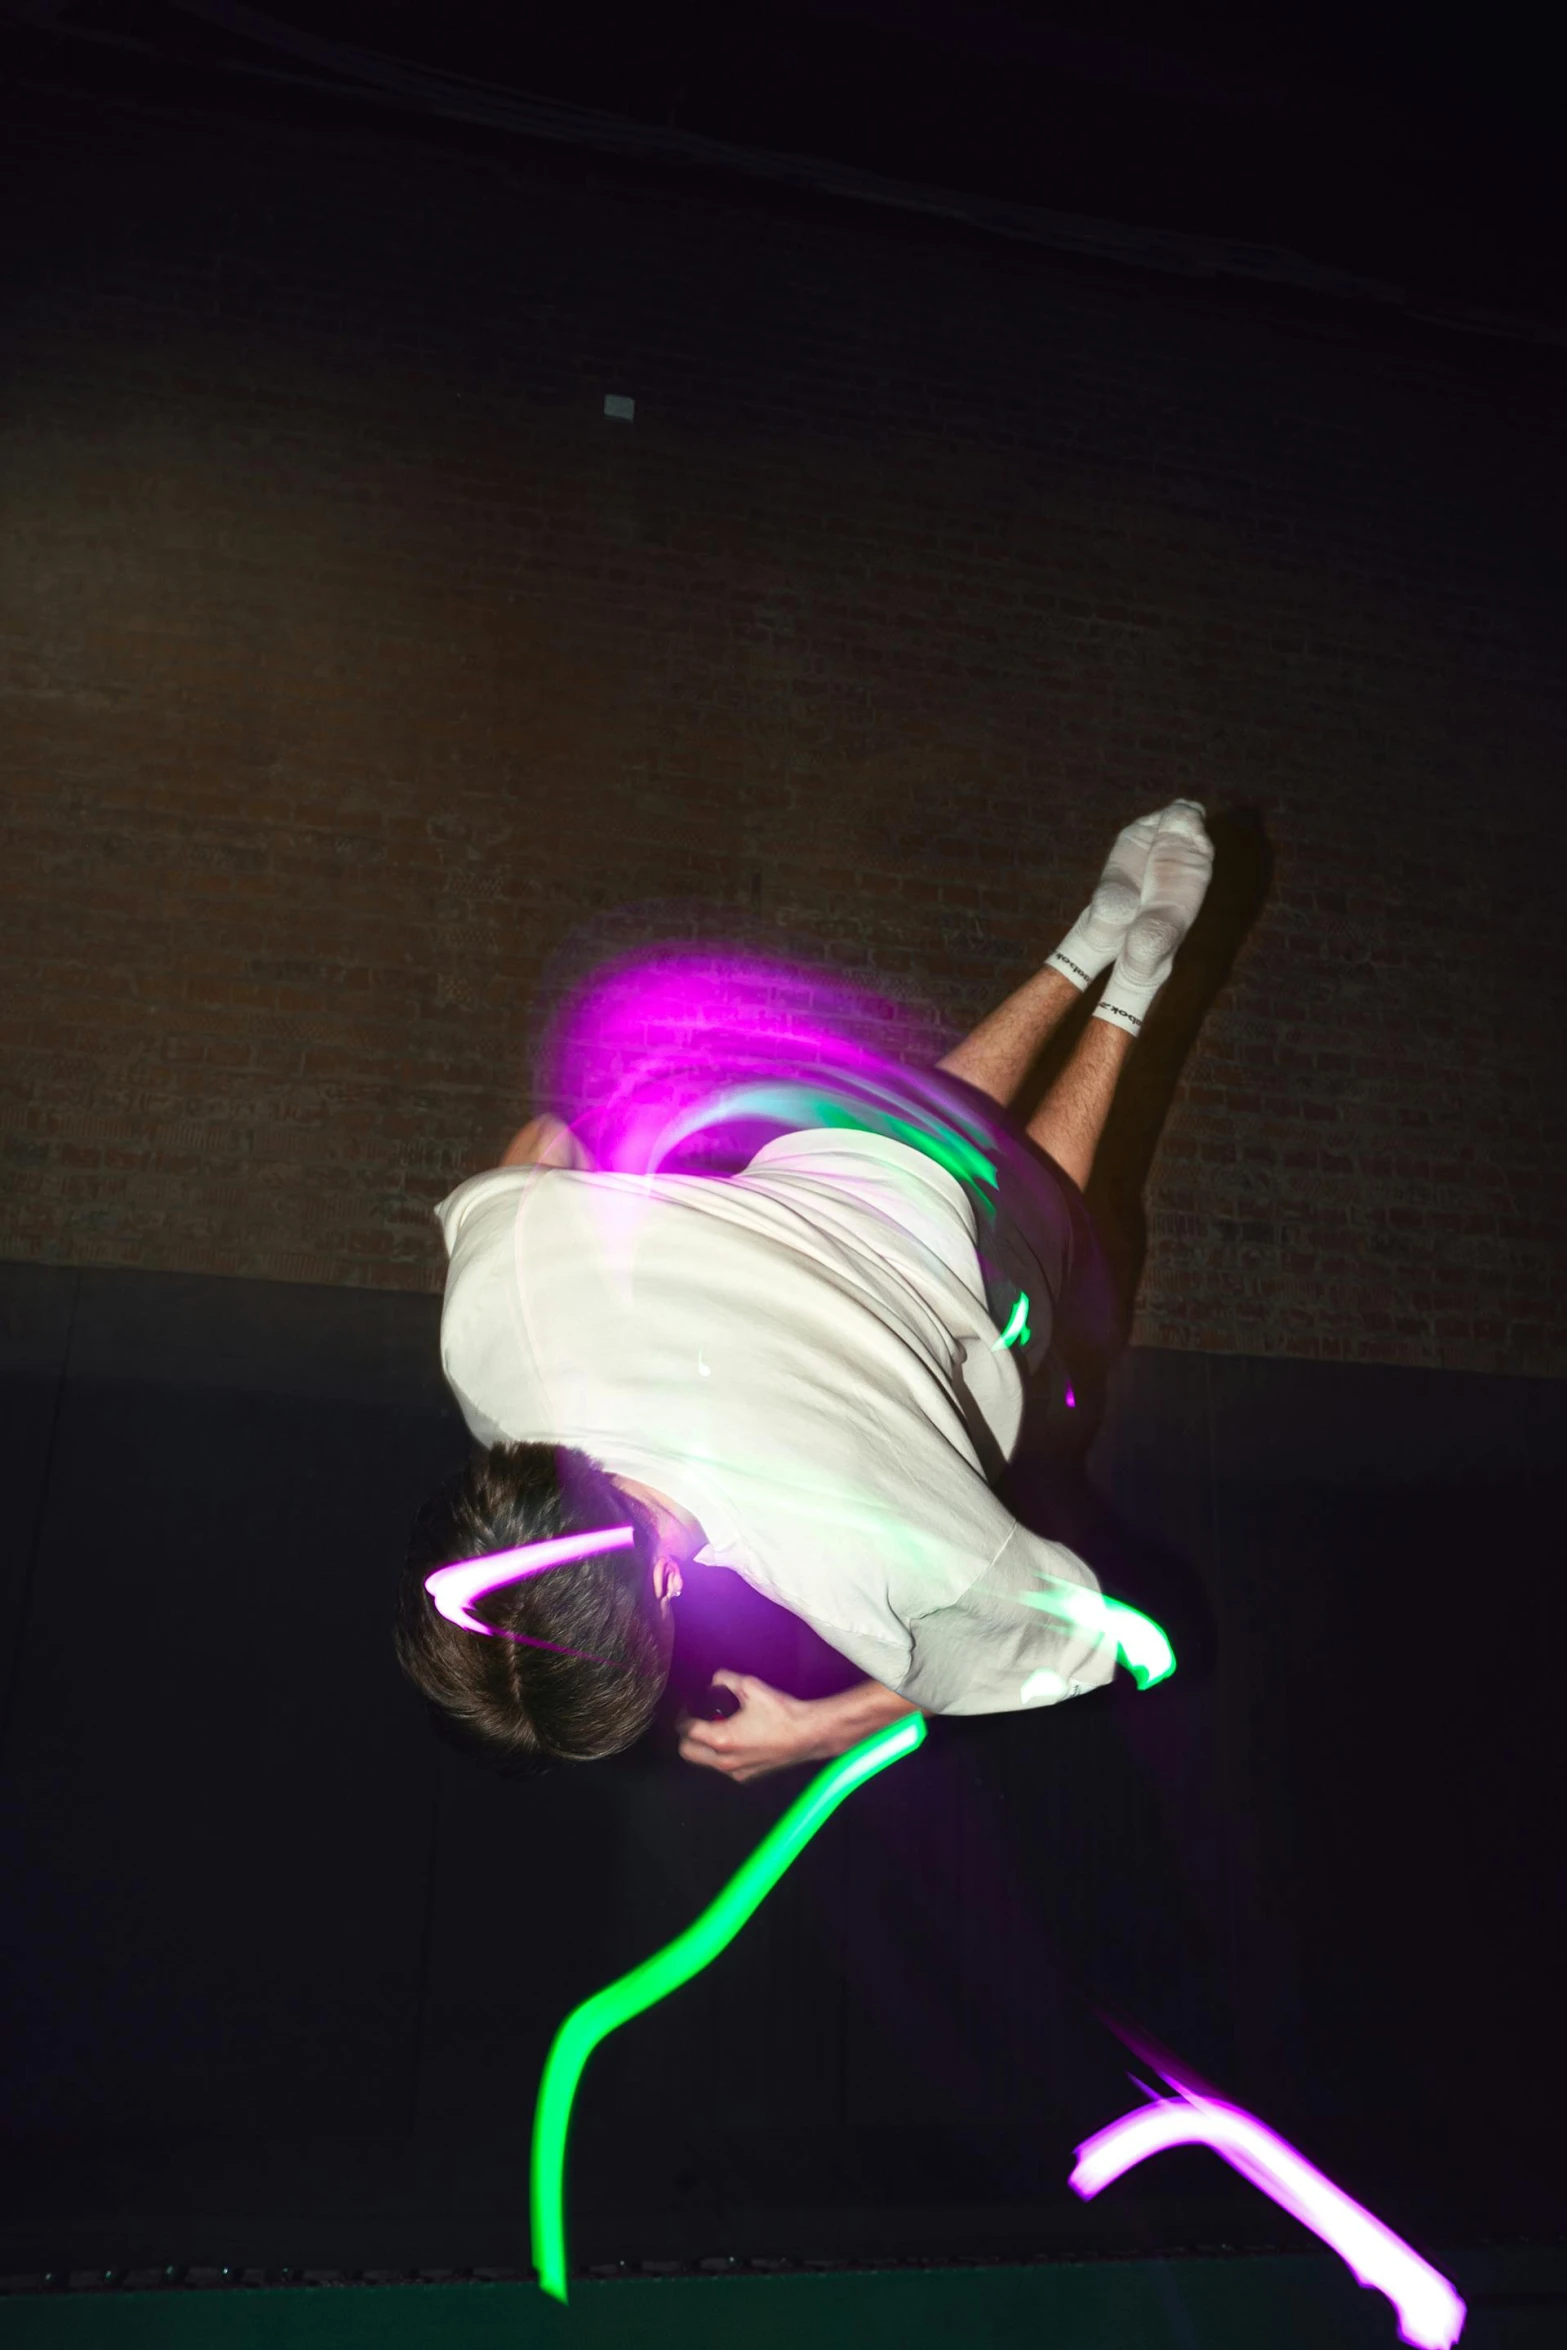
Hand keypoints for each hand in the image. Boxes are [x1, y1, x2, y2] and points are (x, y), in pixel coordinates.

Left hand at [676, 1670, 816, 1782]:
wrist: (809, 1734)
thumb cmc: (780, 1711)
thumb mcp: (750, 1686)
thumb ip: (724, 1679)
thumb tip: (713, 1681)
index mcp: (721, 1740)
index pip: (686, 1730)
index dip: (682, 1715)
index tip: (689, 1704)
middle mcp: (724, 1761)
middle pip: (687, 1752)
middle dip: (687, 1734)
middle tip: (697, 1718)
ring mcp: (736, 1772)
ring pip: (705, 1762)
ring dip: (704, 1745)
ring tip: (718, 1726)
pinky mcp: (748, 1777)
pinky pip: (723, 1767)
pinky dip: (721, 1754)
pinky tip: (737, 1738)